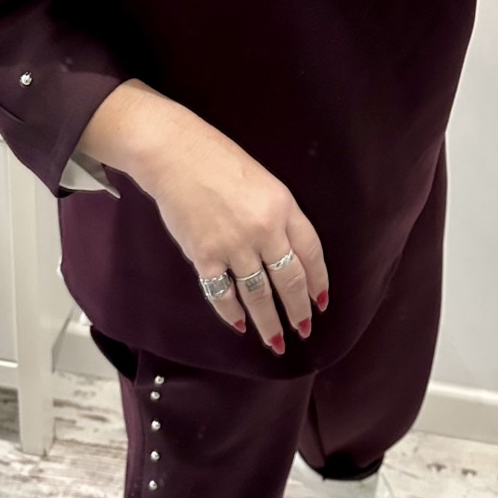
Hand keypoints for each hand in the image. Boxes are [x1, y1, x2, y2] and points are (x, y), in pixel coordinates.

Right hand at [145, 111, 329, 354]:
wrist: (175, 155)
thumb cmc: (219, 162)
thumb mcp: (265, 182)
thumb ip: (279, 217)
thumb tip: (287, 255)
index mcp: (283, 207)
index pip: (311, 253)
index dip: (318, 282)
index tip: (321, 302)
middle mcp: (263, 229)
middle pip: (289, 280)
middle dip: (298, 310)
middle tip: (303, 331)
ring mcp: (233, 245)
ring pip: (258, 294)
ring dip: (268, 322)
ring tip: (275, 341)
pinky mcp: (204, 255)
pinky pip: (222, 293)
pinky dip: (231, 313)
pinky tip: (239, 324)